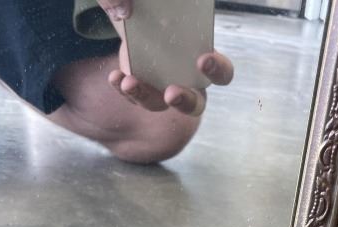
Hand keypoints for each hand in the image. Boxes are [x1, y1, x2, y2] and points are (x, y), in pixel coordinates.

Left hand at [96, 1, 233, 116]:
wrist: (137, 15)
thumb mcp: (150, 0)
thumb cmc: (157, 7)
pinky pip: (134, 96)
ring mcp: (163, 88)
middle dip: (184, 100)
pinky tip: (116, 77)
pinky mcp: (142, 88)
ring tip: (129, 83)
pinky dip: (123, 87)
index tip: (203, 60)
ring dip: (145, 96)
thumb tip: (125, 9)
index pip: (222, 74)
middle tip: (171, 93)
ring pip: (159, 105)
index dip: (217, 70)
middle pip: (196, 104)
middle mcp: (188, 80)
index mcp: (204, 57)